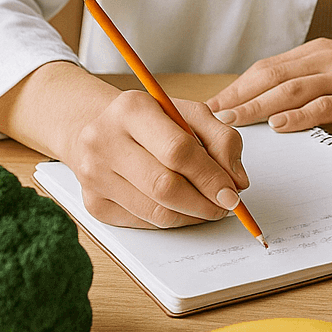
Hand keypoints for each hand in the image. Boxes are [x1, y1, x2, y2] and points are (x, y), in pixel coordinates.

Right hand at [0, 61, 247, 228]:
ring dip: (191, 216)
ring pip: (155, 212)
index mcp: (131, 108)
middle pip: (165, 186)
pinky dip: (170, 220)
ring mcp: (94, 175)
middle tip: (225, 206)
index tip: (233, 193)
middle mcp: (104, 140)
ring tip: (208, 207)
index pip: (178, 150)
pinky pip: (143, 223)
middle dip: (204, 203)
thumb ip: (222, 138)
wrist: (95, 129)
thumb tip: (238, 180)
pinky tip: (181, 207)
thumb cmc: (148, 121)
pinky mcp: (94, 204)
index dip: (211, 177)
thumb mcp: (188, 113)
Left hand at [205, 33, 331, 132]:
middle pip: (270, 76)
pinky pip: (326, 105)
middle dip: (236, 96)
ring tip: (230, 123)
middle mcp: (328, 58)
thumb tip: (278, 105)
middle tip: (206, 118)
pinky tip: (280, 126)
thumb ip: (315, 80)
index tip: (211, 106)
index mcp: (319, 51)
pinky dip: (300, 116)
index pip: (267, 68)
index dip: (236, 86)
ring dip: (257, 107)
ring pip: (291, 89)